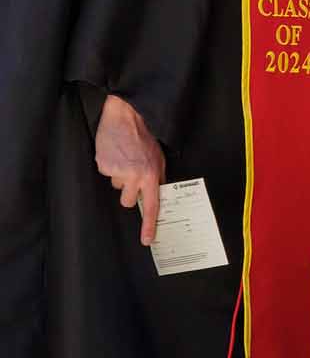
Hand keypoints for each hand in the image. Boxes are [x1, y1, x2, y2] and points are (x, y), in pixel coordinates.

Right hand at [95, 94, 164, 246]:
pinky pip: (106, 175)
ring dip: (120, 178)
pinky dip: (110, 167)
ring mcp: (117, 172)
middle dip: (129, 192)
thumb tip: (157, 195)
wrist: (125, 118)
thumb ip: (158, 177)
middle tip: (132, 174)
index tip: (147, 240)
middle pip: (128, 201)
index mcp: (152, 175)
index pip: (152, 206)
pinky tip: (115, 154)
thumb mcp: (158, 158)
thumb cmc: (144, 138)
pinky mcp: (103, 166)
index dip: (149, 225)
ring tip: (124, 159)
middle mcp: (135, 176)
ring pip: (117, 188)